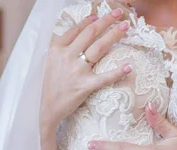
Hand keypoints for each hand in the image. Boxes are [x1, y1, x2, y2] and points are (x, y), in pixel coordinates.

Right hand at [40, 8, 132, 137]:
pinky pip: (104, 77)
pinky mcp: (85, 86)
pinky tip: (128, 67)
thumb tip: (79, 31)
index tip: (101, 14)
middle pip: (91, 33)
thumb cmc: (52, 84)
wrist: (48, 108)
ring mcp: (77, 71)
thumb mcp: (51, 61)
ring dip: (114, 35)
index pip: (77, 29)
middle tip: (119, 14)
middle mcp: (67, 56)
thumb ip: (63, 46)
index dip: (91, 20)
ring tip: (125, 28)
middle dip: (107, 21)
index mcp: (57, 48)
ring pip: (99, 48)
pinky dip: (117, 72)